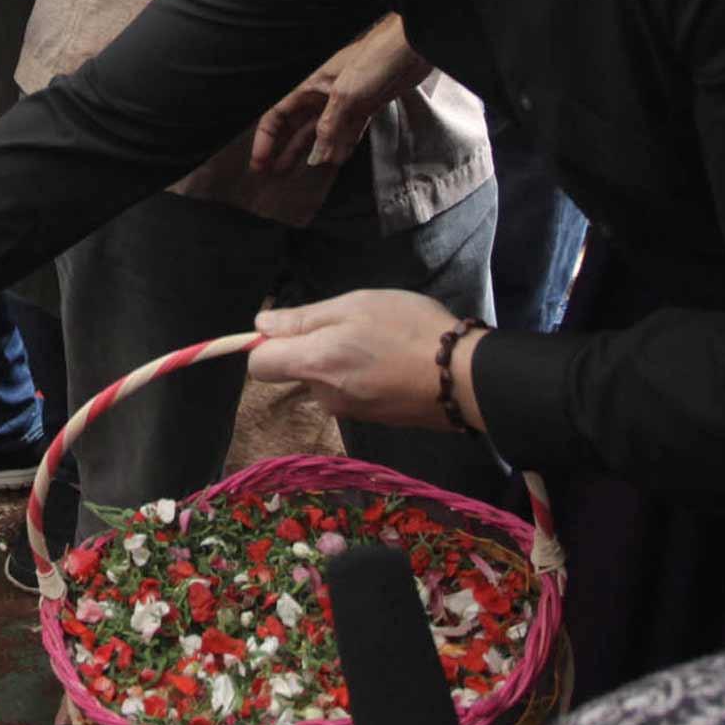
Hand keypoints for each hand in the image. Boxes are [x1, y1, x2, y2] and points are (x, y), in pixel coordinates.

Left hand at [245, 291, 469, 430]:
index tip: (292, 326)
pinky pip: (352, 391)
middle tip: (355, 324)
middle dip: (314, 348)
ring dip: (343, 360)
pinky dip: (363, 375)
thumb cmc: (407, 329)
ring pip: (327, 380)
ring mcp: (350, 411)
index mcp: (314, 364)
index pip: (259, 365)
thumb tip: (261, 325)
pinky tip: (393, 360)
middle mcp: (324, 396)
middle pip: (297, 371)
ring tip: (381, 340)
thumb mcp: (354, 306)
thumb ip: (303, 318)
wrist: (464, 377)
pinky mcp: (373, 419)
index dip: (266, 344)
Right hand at [249, 16, 424, 173]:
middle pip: (296, 127)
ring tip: (299, 173)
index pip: (278, 115)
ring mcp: (344, 103)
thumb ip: (329, 128)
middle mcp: (322, 96)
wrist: (410, 49)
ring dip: (311, 152)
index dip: (266, 139)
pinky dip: (341, 147)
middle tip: (273, 173)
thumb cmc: (374, 59)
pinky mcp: (365, 107)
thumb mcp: (344, 94)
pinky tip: (335, 161)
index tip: (260, 162)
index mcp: (310, 87)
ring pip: (321, 133)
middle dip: (284, 149)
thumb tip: (316, 158)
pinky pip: (347, 132)